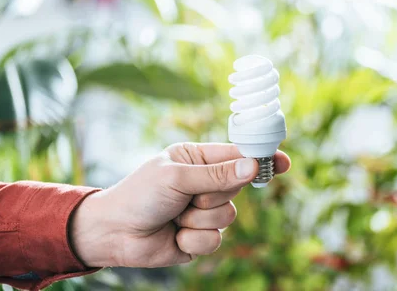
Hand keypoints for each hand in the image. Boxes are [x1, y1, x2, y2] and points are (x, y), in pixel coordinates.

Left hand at [69, 142, 290, 267]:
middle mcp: (204, 183)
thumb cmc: (139, 194)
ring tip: (176, 216)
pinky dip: (194, 239)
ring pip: (229, 217)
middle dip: (214, 195)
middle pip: (237, 188)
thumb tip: (252, 167)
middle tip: (189, 196)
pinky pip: (215, 241)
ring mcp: (203, 211)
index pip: (237, 156)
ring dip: (200, 219)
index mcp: (198, 159)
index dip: (260, 158)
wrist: (114, 232)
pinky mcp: (200, 237)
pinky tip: (175, 235)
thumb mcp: (177, 177)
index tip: (282, 162)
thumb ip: (216, 174)